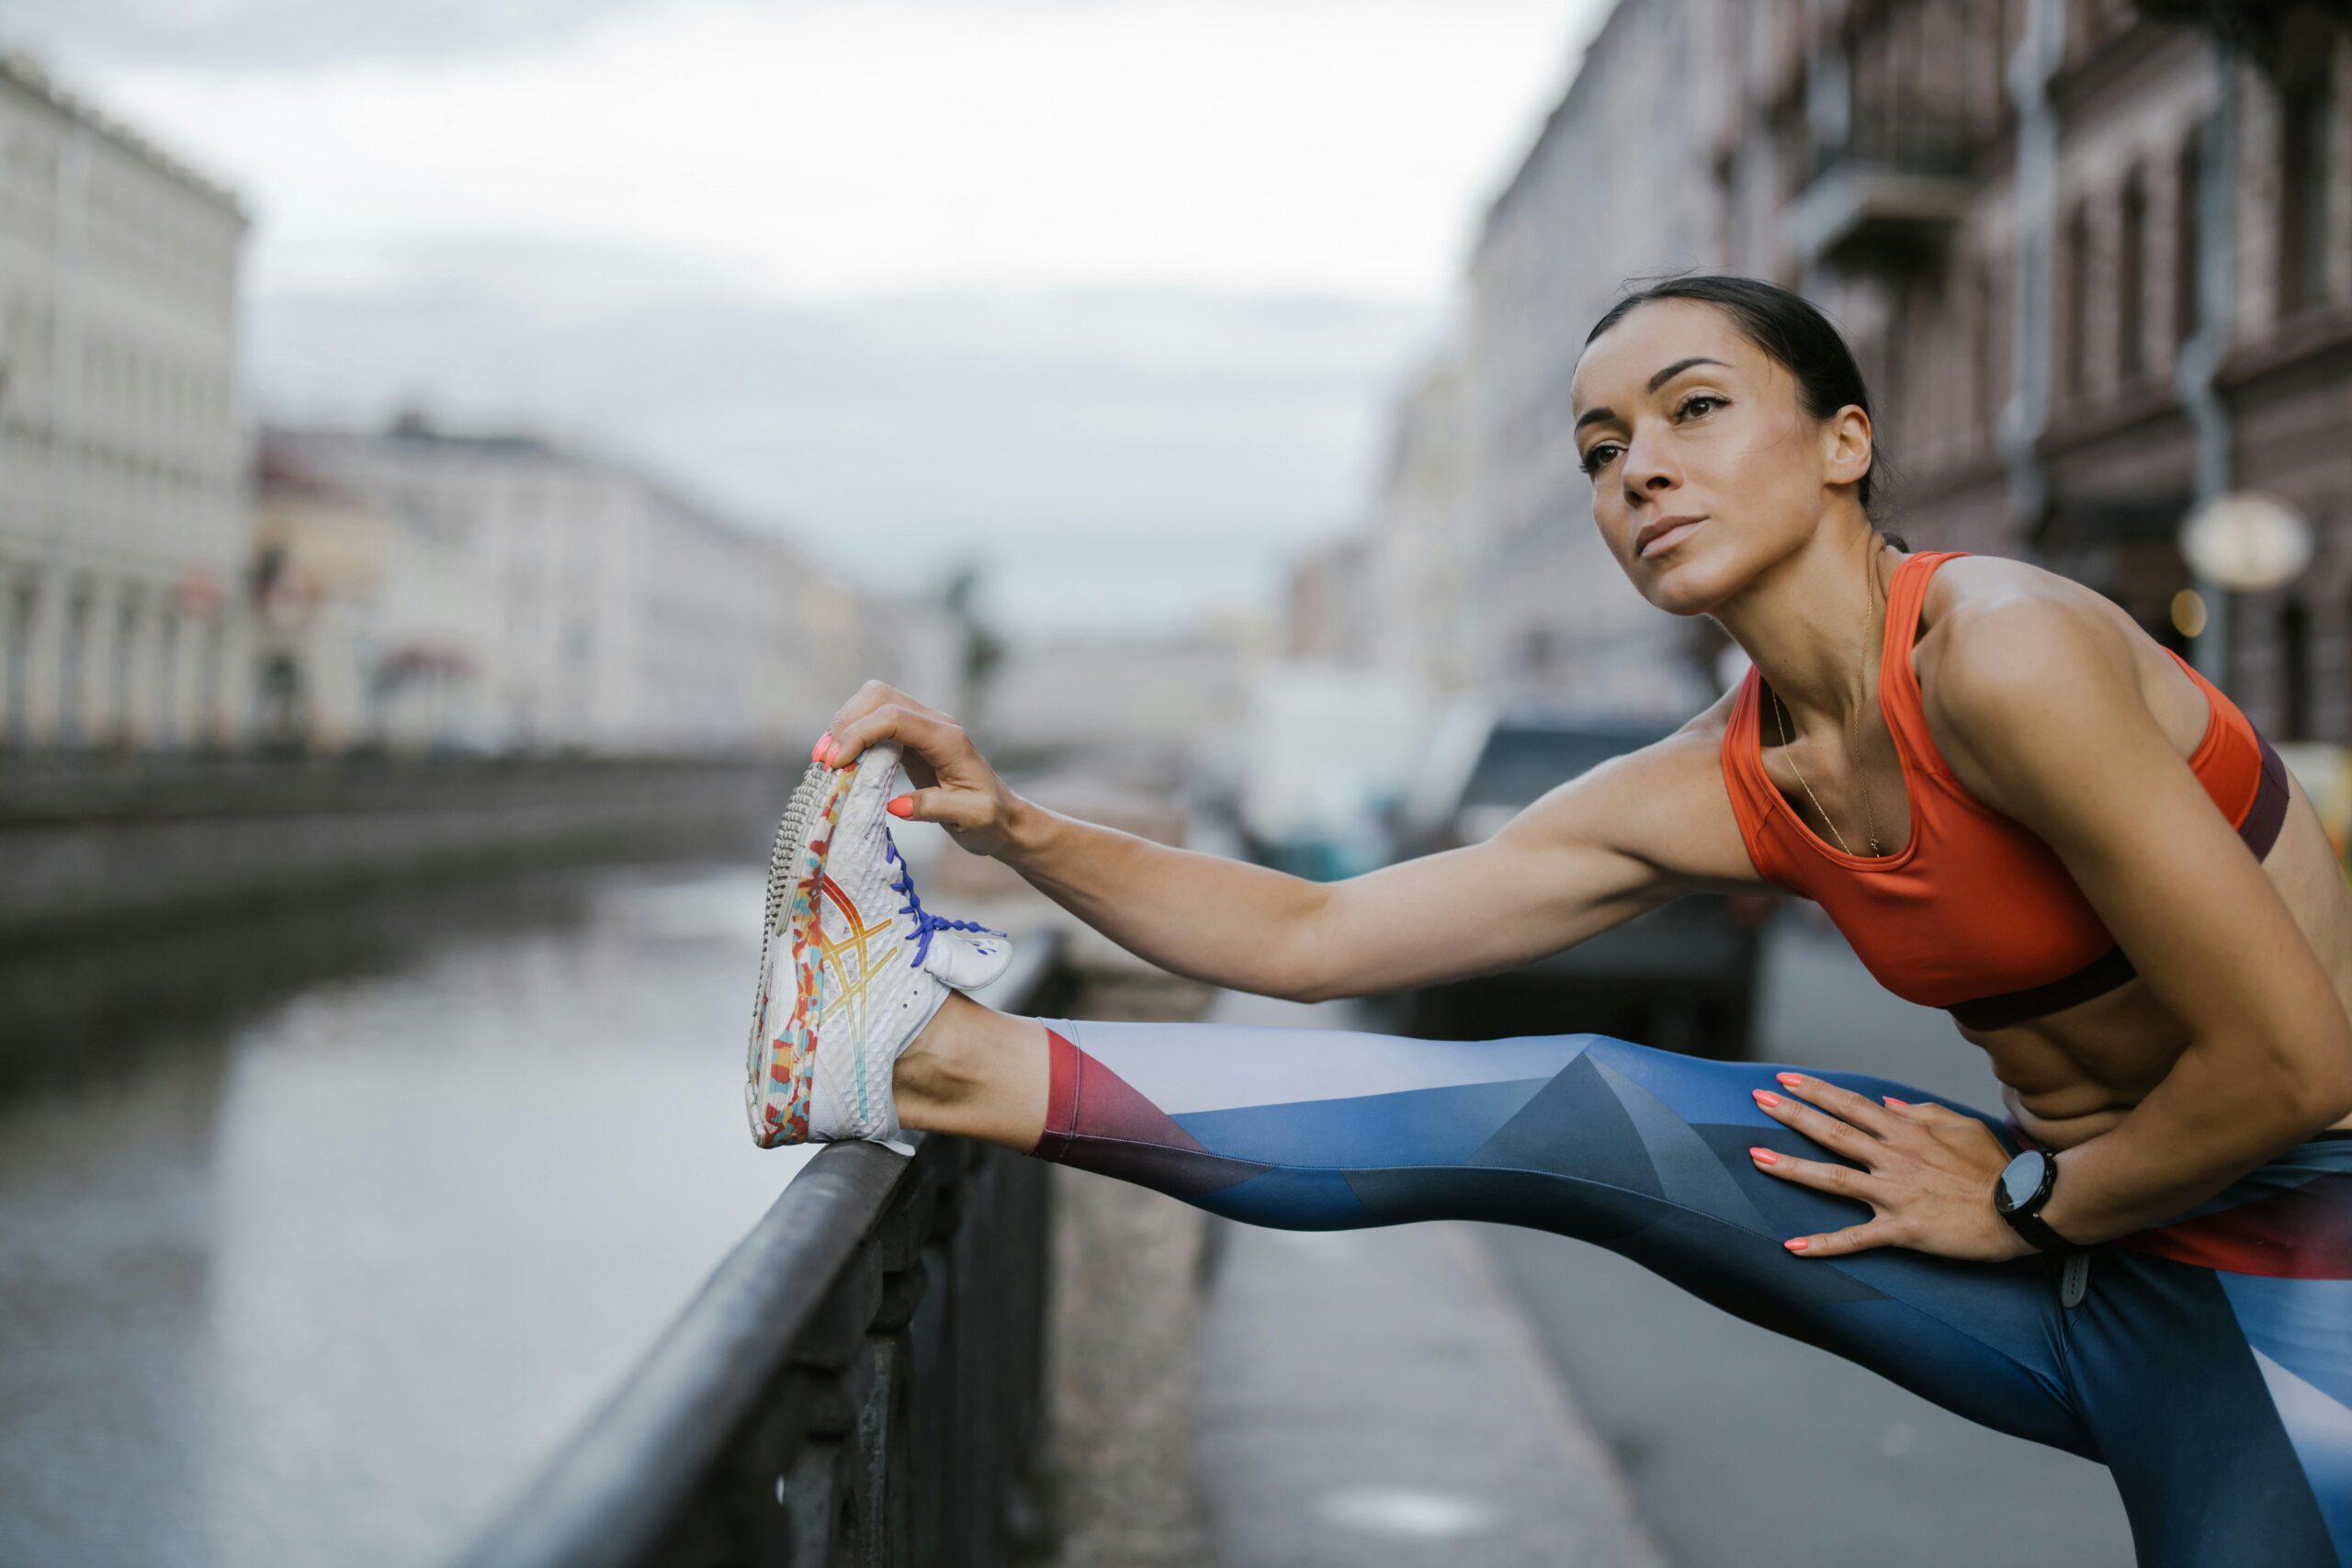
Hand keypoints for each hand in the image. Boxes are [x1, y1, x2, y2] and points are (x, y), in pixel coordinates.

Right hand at [813, 681, 1025, 858]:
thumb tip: (895, 806)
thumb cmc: (990, 820)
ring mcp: (923, 728)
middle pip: (880, 696)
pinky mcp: (912, 738)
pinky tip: (842, 759)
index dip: (860, 734)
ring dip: (845, 724)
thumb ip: (935, 809)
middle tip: (824, 761)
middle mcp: (935, 724)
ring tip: (826, 760)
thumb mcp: (971, 820)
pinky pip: (876, 721)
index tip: (835, 764)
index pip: (894, 719)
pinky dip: (854, 734)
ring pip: (875, 702)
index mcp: (949, 740)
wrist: (1004, 818)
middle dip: (846, 722)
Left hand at [1747, 1072, 2036, 1262]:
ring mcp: (1894, 1193)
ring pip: (1832, 1178)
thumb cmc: (1996, 1168)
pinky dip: (1823, 1244)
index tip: (1786, 1080)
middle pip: (1833, 1132)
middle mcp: (1894, 1157)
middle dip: (1792, 1114)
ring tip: (1756, 1158)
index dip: (1816, 1091)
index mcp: (1907, 1131)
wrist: (2024, 1209)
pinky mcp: (1902, 1229)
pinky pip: (1855, 1238)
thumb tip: (1890, 1106)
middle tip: (1757, 1100)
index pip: (1852, 1105)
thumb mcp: (1963, 1126)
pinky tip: (1792, 1246)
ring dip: (1791, 1168)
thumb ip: (1923, 1113)